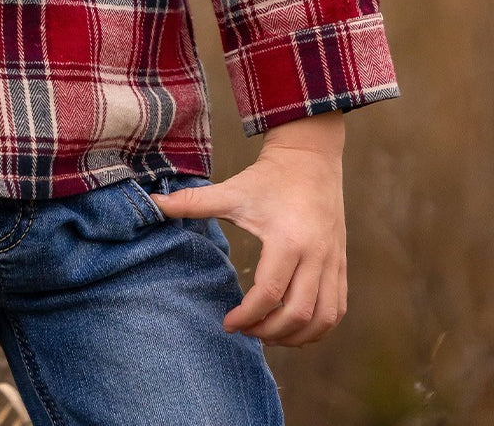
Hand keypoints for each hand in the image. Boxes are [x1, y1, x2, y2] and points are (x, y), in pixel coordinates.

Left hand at [151, 112, 346, 346]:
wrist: (310, 157)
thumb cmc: (268, 178)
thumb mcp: (231, 190)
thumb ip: (192, 202)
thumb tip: (152, 203)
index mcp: (287, 240)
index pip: (269, 294)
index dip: (247, 316)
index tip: (227, 322)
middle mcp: (316, 256)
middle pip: (298, 314)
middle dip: (268, 331)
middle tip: (245, 331)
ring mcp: (332, 262)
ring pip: (323, 318)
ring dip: (296, 336)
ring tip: (268, 334)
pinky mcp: (341, 264)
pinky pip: (336, 309)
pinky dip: (319, 328)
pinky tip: (295, 328)